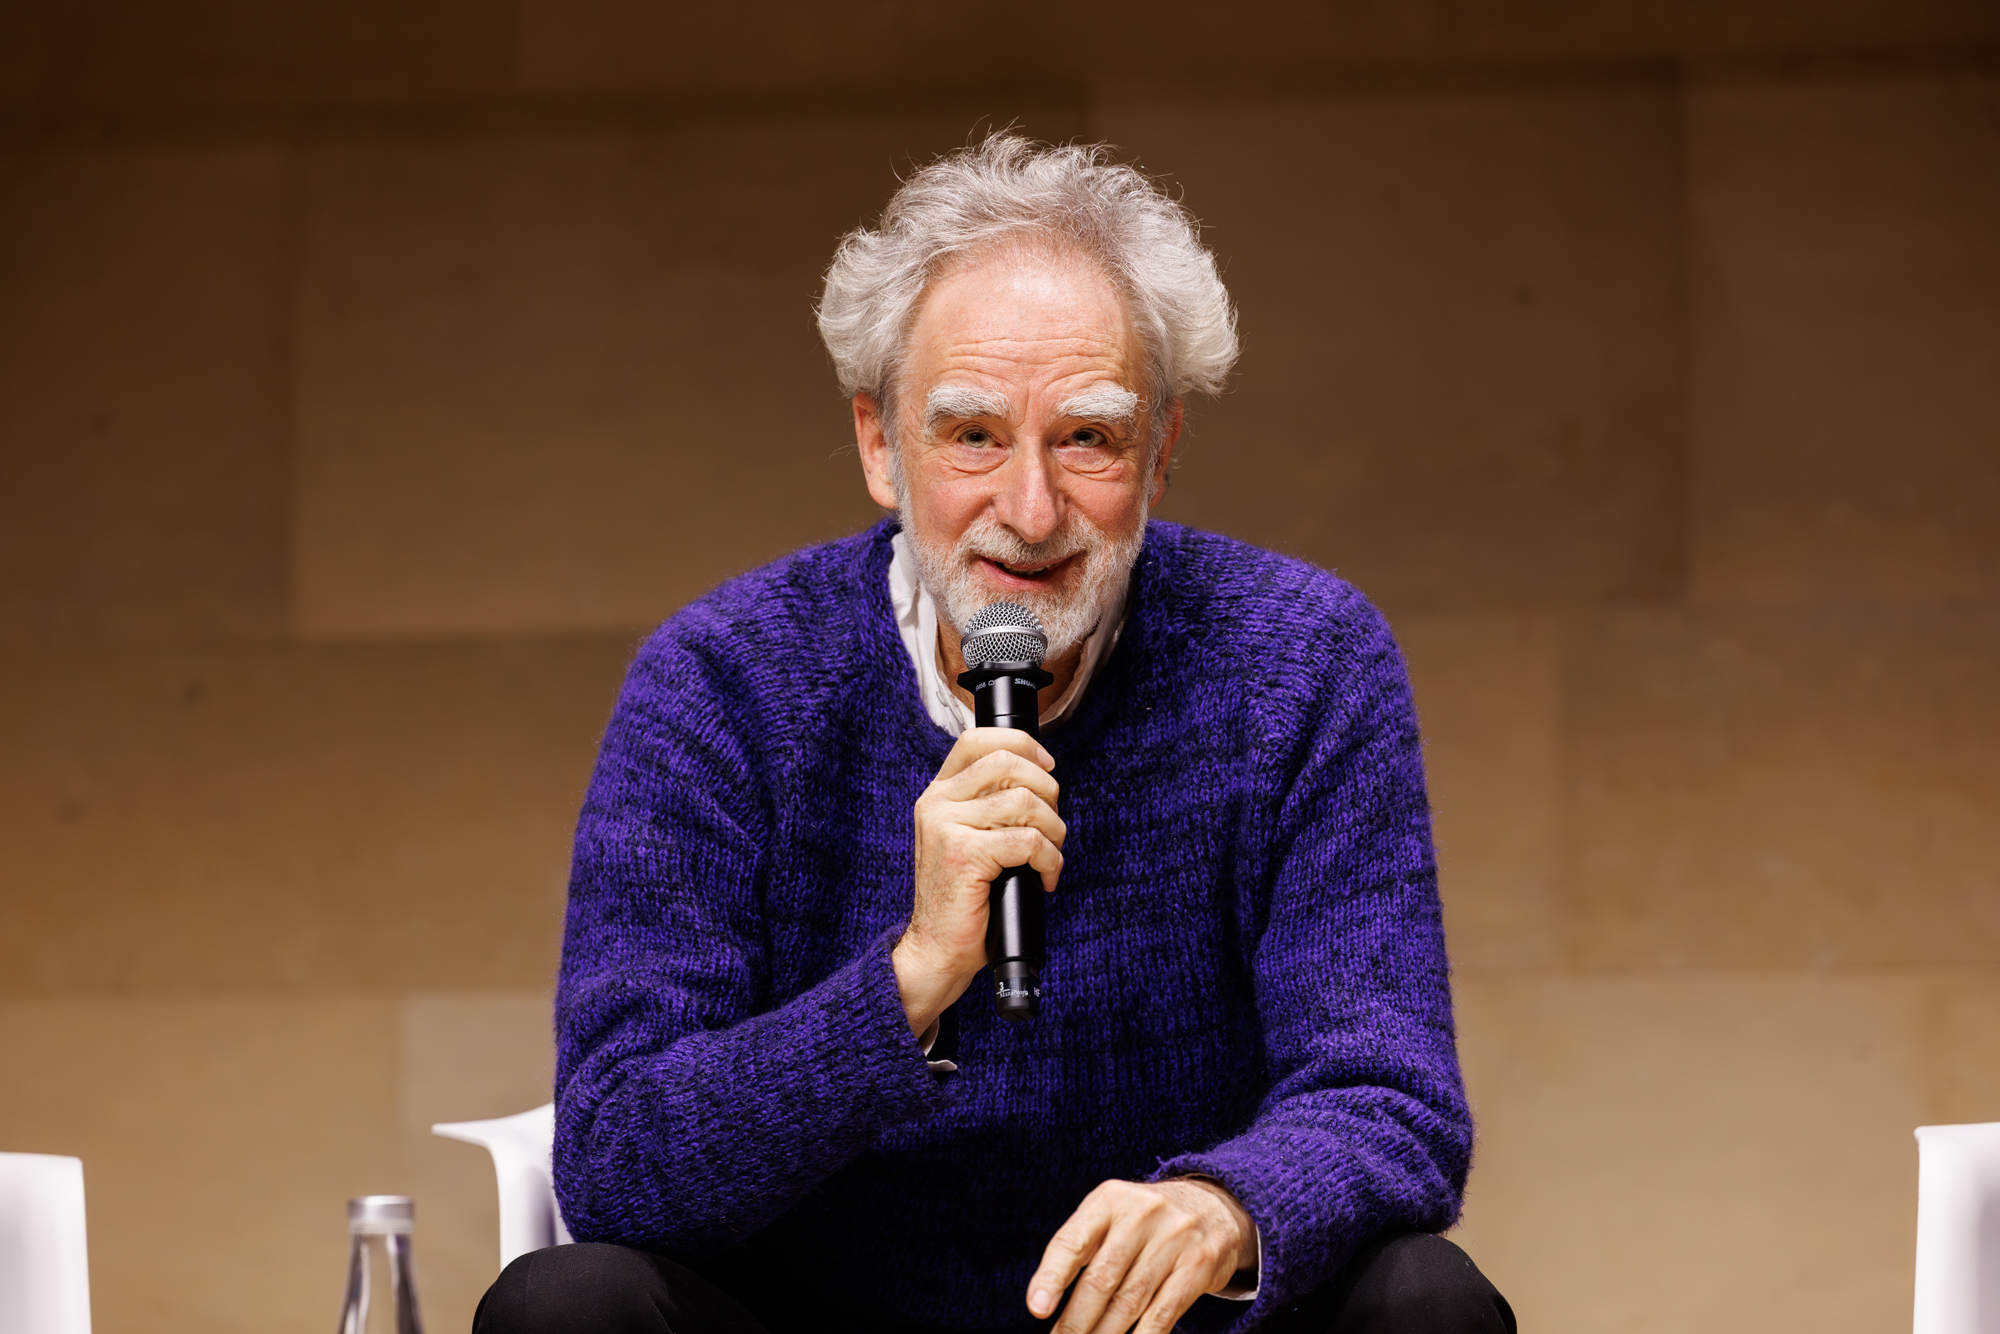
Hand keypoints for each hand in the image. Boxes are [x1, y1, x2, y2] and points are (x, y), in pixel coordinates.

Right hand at [892, 727, 1063, 1035]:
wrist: (937, 950)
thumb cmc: (964, 899)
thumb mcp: (971, 839)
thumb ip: (991, 806)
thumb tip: (1041, 781)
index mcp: (938, 794)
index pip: (977, 739)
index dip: (1020, 744)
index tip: (1046, 767)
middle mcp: (937, 804)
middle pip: (1008, 762)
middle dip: (1047, 790)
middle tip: (1052, 826)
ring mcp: (947, 826)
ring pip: (1024, 801)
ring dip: (1053, 830)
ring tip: (1049, 856)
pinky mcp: (964, 854)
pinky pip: (1027, 840)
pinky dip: (1049, 859)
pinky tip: (1044, 878)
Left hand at [1028, 1179, 1253, 1333]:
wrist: (1215, 1206)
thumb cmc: (1147, 1220)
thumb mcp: (1114, 1214)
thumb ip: (1084, 1247)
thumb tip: (1047, 1300)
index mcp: (1110, 1199)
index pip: (1072, 1242)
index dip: (1051, 1278)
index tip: (1037, 1309)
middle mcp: (1142, 1214)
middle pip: (1100, 1280)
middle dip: (1075, 1322)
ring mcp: (1174, 1240)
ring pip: (1128, 1302)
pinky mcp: (1198, 1266)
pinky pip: (1161, 1315)